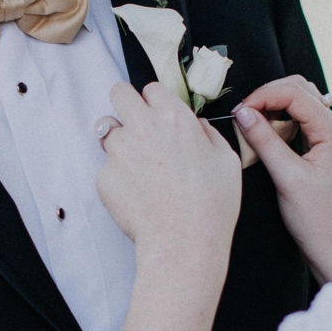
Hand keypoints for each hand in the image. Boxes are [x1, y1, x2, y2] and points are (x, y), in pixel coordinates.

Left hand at [93, 80, 242, 262]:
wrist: (184, 242)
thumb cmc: (212, 204)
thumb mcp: (228, 161)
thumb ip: (210, 135)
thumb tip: (198, 126)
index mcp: (175, 118)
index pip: (152, 88)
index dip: (156, 102)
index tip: (160, 116)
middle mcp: (143, 127)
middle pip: (118, 93)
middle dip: (126, 104)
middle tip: (136, 124)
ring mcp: (119, 151)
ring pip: (106, 129)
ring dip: (119, 141)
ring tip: (138, 166)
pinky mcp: (104, 176)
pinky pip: (106, 167)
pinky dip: (118, 177)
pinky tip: (138, 194)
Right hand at [231, 76, 331, 284]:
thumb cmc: (317, 218)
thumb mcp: (287, 178)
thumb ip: (265, 142)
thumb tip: (243, 113)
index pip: (295, 93)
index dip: (264, 96)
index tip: (239, 112)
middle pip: (298, 89)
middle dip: (268, 95)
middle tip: (243, 115)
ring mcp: (328, 135)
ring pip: (298, 101)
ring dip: (273, 105)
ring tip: (252, 124)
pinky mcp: (320, 145)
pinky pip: (298, 118)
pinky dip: (278, 118)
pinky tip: (264, 133)